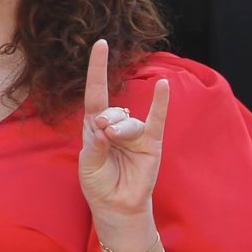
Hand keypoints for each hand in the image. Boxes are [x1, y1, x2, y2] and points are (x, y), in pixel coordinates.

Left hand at [77, 39, 169, 222]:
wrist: (117, 206)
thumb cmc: (99, 184)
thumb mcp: (89, 165)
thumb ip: (96, 145)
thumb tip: (106, 127)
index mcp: (95, 127)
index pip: (96, 92)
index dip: (97, 69)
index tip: (101, 44)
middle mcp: (116, 125)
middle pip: (111, 110)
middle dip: (106, 120)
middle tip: (104, 134)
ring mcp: (135, 133)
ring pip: (129, 121)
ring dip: (121, 129)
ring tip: (114, 140)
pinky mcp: (151, 144)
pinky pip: (157, 120)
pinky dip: (161, 103)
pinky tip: (163, 86)